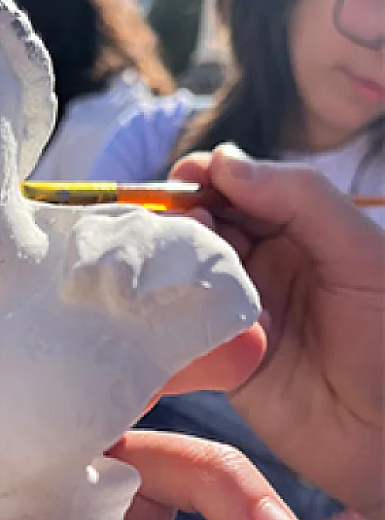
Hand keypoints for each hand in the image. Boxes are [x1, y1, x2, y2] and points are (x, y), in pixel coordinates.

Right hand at [171, 146, 384, 519]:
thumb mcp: (361, 254)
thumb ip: (300, 199)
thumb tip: (223, 160)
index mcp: (300, 232)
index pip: (239, 189)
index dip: (207, 178)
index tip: (187, 177)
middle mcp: (261, 267)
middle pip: (200, 228)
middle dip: (184, 222)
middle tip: (189, 233)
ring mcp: (234, 312)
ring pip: (180, 275)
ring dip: (170, 269)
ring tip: (178, 274)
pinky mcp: (213, 358)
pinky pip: (176, 330)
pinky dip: (161, 319)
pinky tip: (159, 314)